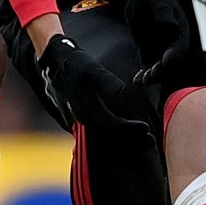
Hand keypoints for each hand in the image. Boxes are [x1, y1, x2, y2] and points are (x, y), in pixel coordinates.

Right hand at [38, 34, 153, 140]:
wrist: (54, 63)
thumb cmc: (76, 65)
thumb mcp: (91, 69)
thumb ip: (105, 80)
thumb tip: (120, 90)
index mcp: (88, 112)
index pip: (113, 129)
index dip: (131, 131)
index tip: (147, 129)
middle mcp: (82, 121)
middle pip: (109, 137)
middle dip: (130, 140)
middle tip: (150, 141)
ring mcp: (78, 120)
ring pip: (103, 135)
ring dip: (122, 138)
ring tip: (141, 138)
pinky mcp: (77, 117)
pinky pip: (97, 131)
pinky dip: (111, 133)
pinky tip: (119, 132)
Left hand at [118, 0, 199, 85]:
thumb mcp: (157, 0)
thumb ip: (163, 12)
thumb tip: (169, 24)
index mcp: (180, 30)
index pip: (180, 48)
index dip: (174, 57)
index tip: (164, 63)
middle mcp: (172, 42)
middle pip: (171, 63)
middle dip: (161, 72)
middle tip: (149, 76)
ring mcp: (160, 48)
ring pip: (160, 68)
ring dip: (152, 76)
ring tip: (141, 80)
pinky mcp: (148, 50)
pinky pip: (148, 66)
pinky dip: (144, 74)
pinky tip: (136, 80)